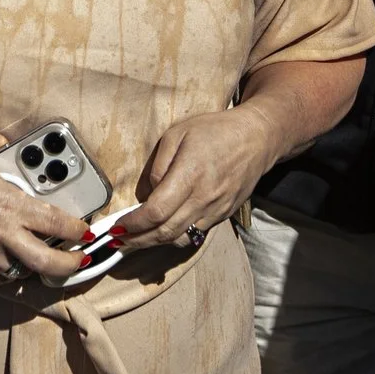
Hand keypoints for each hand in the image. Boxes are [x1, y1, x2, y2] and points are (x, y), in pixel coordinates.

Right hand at [0, 133, 84, 283]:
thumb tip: (3, 140)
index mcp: (10, 206)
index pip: (56, 223)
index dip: (77, 230)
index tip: (85, 232)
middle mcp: (3, 234)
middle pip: (48, 262)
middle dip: (70, 266)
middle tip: (78, 262)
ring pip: (22, 270)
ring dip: (34, 266)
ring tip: (41, 258)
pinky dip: (8, 271)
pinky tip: (10, 262)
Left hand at [113, 108, 278, 251]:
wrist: (256, 138)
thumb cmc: (214, 131)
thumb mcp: (176, 134)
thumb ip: (157, 166)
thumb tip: (146, 195)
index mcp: (189, 175)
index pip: (156, 212)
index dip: (133, 224)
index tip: (118, 226)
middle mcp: (204, 198)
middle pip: (166, 232)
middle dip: (138, 240)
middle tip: (119, 240)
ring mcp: (216, 209)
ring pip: (181, 238)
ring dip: (155, 243)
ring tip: (136, 239)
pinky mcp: (224, 214)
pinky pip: (195, 233)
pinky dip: (176, 236)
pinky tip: (163, 231)